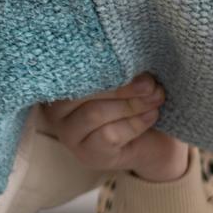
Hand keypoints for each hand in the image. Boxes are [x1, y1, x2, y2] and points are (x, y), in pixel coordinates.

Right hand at [36, 76, 190, 183]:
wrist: (156, 141)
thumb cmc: (137, 102)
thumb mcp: (128, 79)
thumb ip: (120, 68)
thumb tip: (131, 58)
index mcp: (61, 83)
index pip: (74, 69)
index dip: (107, 65)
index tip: (138, 64)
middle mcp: (56, 109)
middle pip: (83, 92)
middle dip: (123, 87)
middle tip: (152, 84)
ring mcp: (69, 135)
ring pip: (96, 113)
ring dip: (131, 104)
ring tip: (155, 98)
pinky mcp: (87, 155)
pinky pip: (109, 134)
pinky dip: (135, 123)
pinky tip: (151, 115)